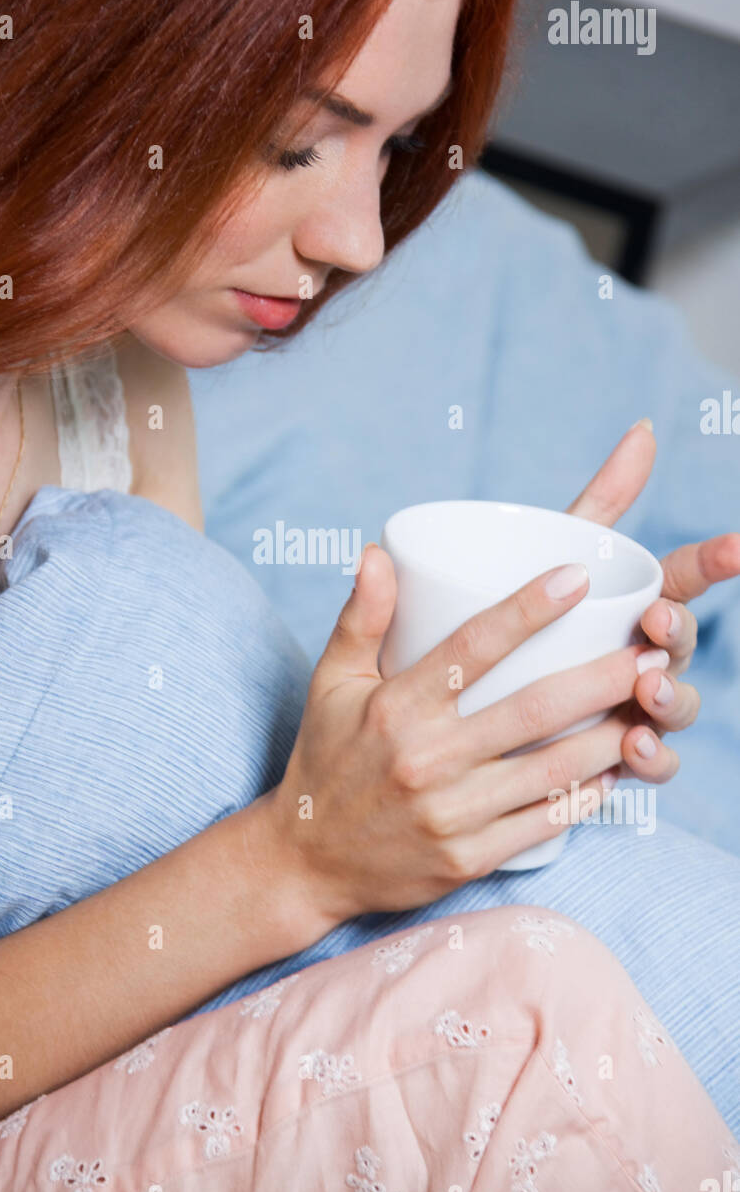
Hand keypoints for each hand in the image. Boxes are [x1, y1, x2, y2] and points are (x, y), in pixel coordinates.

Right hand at [271, 551, 653, 925]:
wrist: (306, 864)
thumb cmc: (325, 760)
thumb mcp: (329, 684)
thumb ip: (360, 618)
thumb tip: (377, 551)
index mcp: (395, 709)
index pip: (471, 647)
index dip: (528, 609)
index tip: (577, 578)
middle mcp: (425, 759)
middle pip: (532, 709)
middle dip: (601, 678)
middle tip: (651, 651)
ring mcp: (450, 814)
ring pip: (550, 768)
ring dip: (610, 735)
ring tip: (651, 705)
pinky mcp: (467, 858)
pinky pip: (543, 821)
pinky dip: (588, 794)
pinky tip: (618, 766)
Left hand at [565, 418, 739, 782]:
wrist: (478, 711)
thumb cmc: (530, 625)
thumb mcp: (552, 558)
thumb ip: (599, 503)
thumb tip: (643, 428)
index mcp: (639, 603)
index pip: (686, 577)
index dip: (715, 561)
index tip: (737, 546)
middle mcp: (647, 654)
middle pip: (681, 644)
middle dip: (677, 633)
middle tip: (654, 622)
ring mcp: (638, 709)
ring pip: (674, 707)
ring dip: (670, 701)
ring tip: (644, 697)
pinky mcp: (617, 759)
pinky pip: (650, 764)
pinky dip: (650, 757)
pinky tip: (633, 749)